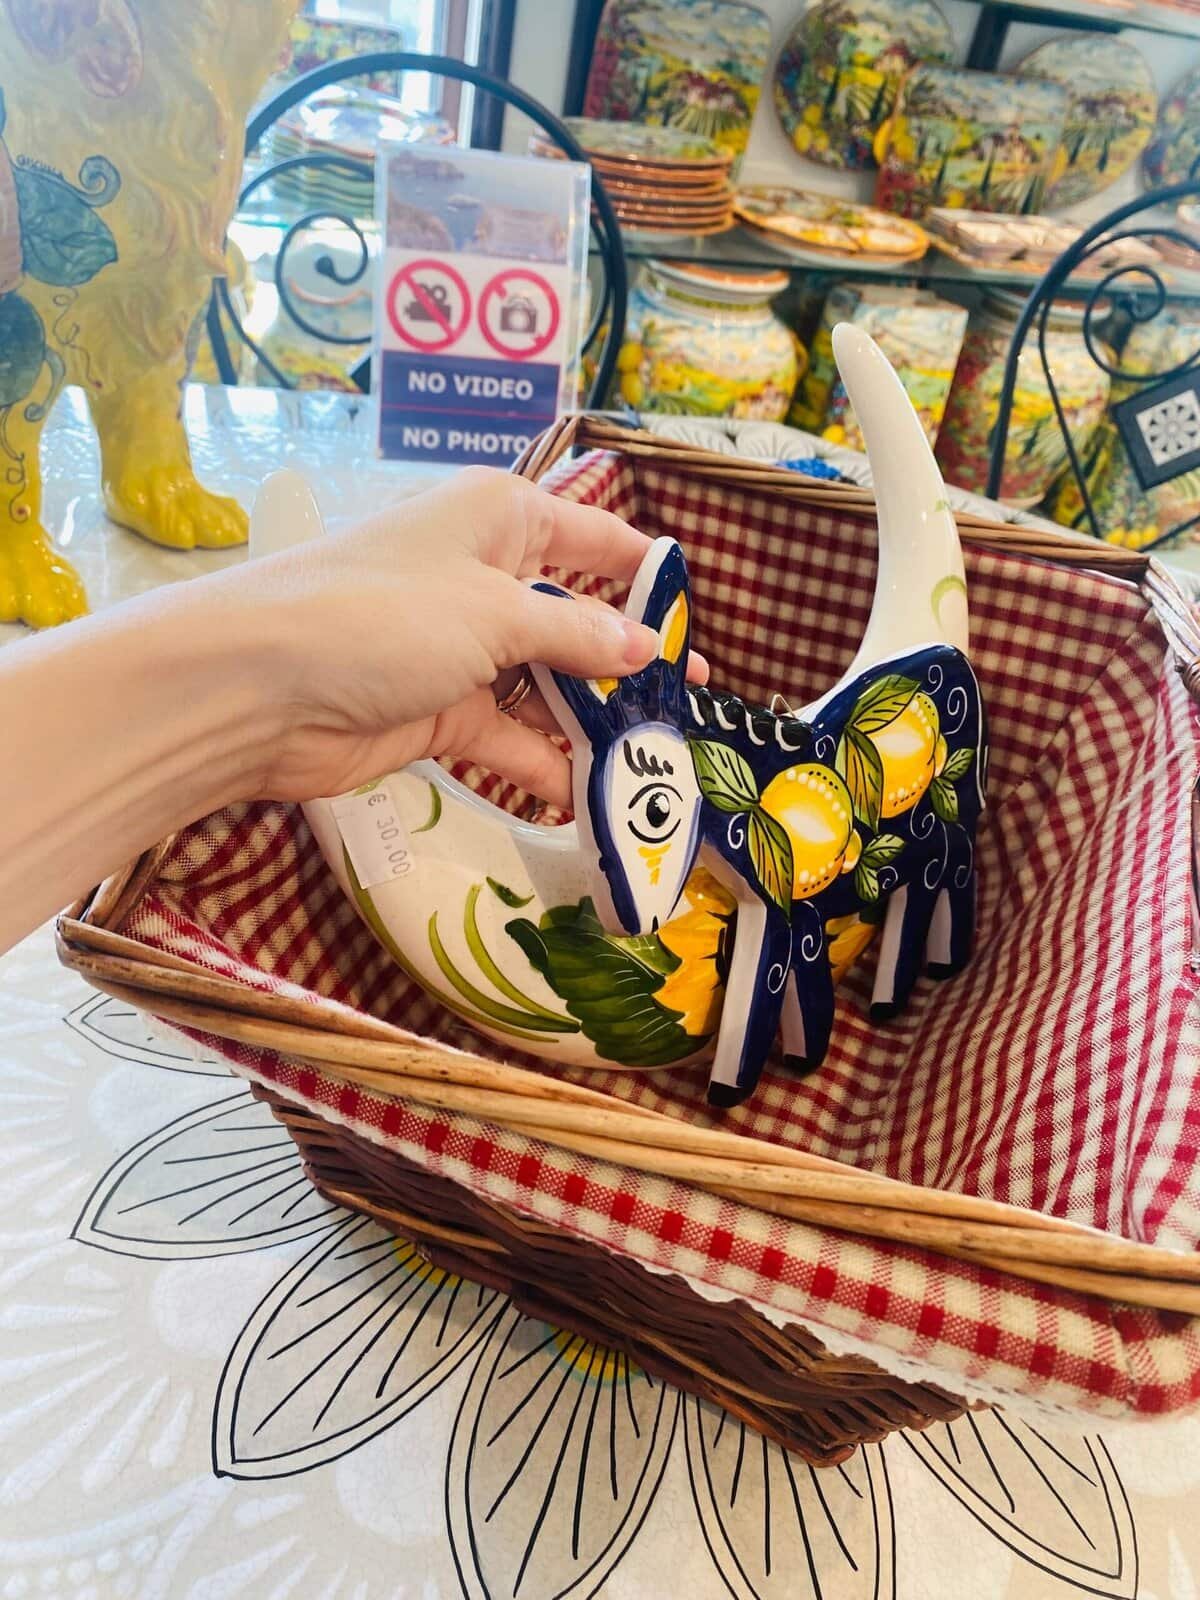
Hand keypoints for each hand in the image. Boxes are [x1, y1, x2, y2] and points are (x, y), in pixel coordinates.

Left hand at [238, 467, 706, 808]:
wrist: (259, 686)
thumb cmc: (382, 615)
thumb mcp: (496, 612)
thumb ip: (577, 635)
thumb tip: (646, 647)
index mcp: (501, 519)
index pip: (595, 538)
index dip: (648, 576)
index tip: (698, 619)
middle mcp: (486, 576)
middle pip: (576, 619)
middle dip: (629, 662)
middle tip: (690, 704)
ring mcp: (463, 649)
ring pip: (548, 684)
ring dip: (593, 722)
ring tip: (654, 760)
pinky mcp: (441, 712)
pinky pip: (511, 735)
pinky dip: (544, 764)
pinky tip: (589, 798)